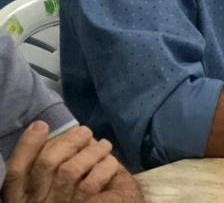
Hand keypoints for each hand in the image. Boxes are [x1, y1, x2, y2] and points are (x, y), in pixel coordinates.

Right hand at [2, 122, 120, 202]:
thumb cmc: (65, 194)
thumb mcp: (45, 185)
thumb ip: (48, 164)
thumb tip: (60, 134)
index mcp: (21, 195)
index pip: (16, 170)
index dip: (27, 145)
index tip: (42, 125)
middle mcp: (35, 202)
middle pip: (46, 164)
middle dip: (68, 141)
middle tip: (85, 131)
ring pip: (70, 171)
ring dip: (91, 152)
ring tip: (104, 145)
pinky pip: (91, 185)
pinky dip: (103, 168)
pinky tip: (110, 162)